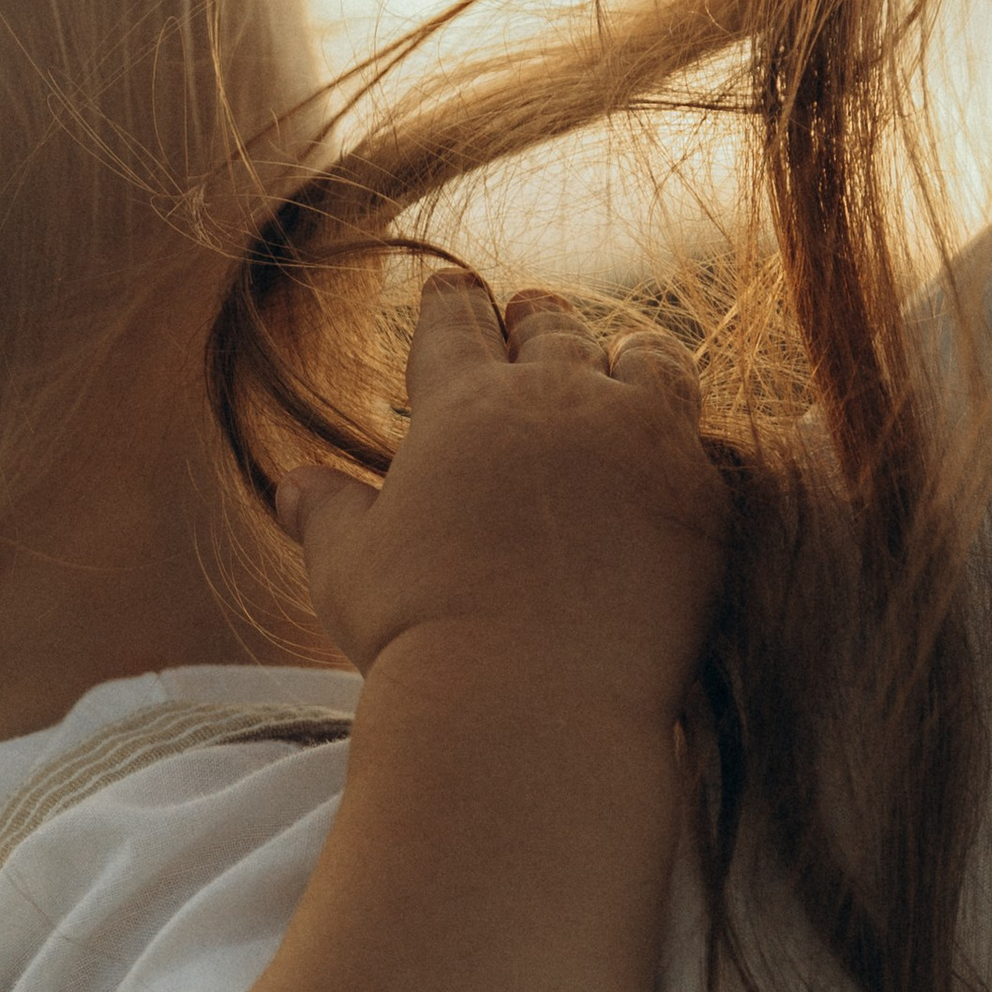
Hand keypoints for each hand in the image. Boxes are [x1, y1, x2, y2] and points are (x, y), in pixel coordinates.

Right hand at [273, 276, 726, 734]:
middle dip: (538, 321)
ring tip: (623, 357)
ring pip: (645, 360)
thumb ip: (327, 515)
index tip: (453, 293)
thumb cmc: (418, 636)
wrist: (529, 699)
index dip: (452, 306)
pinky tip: (672, 450)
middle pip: (554, 332)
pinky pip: (698, 439)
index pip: (455, 325)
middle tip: (533, 316)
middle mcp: (556, 400)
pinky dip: (678, 437)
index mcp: (461, 403)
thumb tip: (291, 485)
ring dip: (625, 356)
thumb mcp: (349, 571)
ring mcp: (639, 440)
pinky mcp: (699, 493)